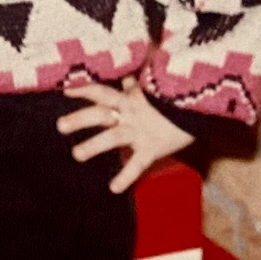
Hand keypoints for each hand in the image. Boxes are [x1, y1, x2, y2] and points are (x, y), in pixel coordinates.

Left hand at [57, 79, 193, 193]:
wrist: (200, 110)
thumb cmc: (173, 100)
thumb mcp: (153, 89)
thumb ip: (136, 83)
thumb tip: (127, 71)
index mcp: (129, 99)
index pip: (103, 91)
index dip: (84, 90)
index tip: (65, 91)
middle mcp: (130, 114)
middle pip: (101, 114)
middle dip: (80, 119)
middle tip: (60, 126)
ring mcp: (140, 131)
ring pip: (114, 137)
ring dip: (94, 145)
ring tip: (77, 154)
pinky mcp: (153, 148)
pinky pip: (138, 163)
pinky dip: (126, 176)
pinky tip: (114, 188)